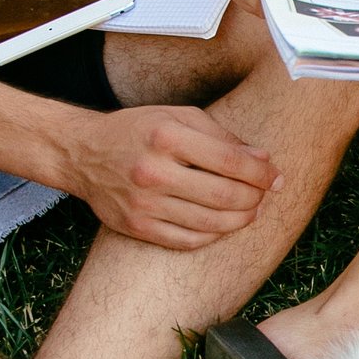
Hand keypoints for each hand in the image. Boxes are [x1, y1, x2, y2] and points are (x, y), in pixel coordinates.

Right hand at [63, 105, 279, 248]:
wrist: (82, 153)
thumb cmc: (137, 131)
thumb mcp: (177, 117)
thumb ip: (221, 136)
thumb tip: (262, 159)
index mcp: (166, 137)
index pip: (230, 161)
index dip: (261, 173)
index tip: (276, 178)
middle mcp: (153, 172)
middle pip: (225, 196)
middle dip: (255, 198)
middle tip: (266, 195)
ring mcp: (144, 204)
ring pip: (211, 224)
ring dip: (241, 220)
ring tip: (252, 211)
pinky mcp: (137, 227)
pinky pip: (188, 241)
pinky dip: (213, 236)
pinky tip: (223, 225)